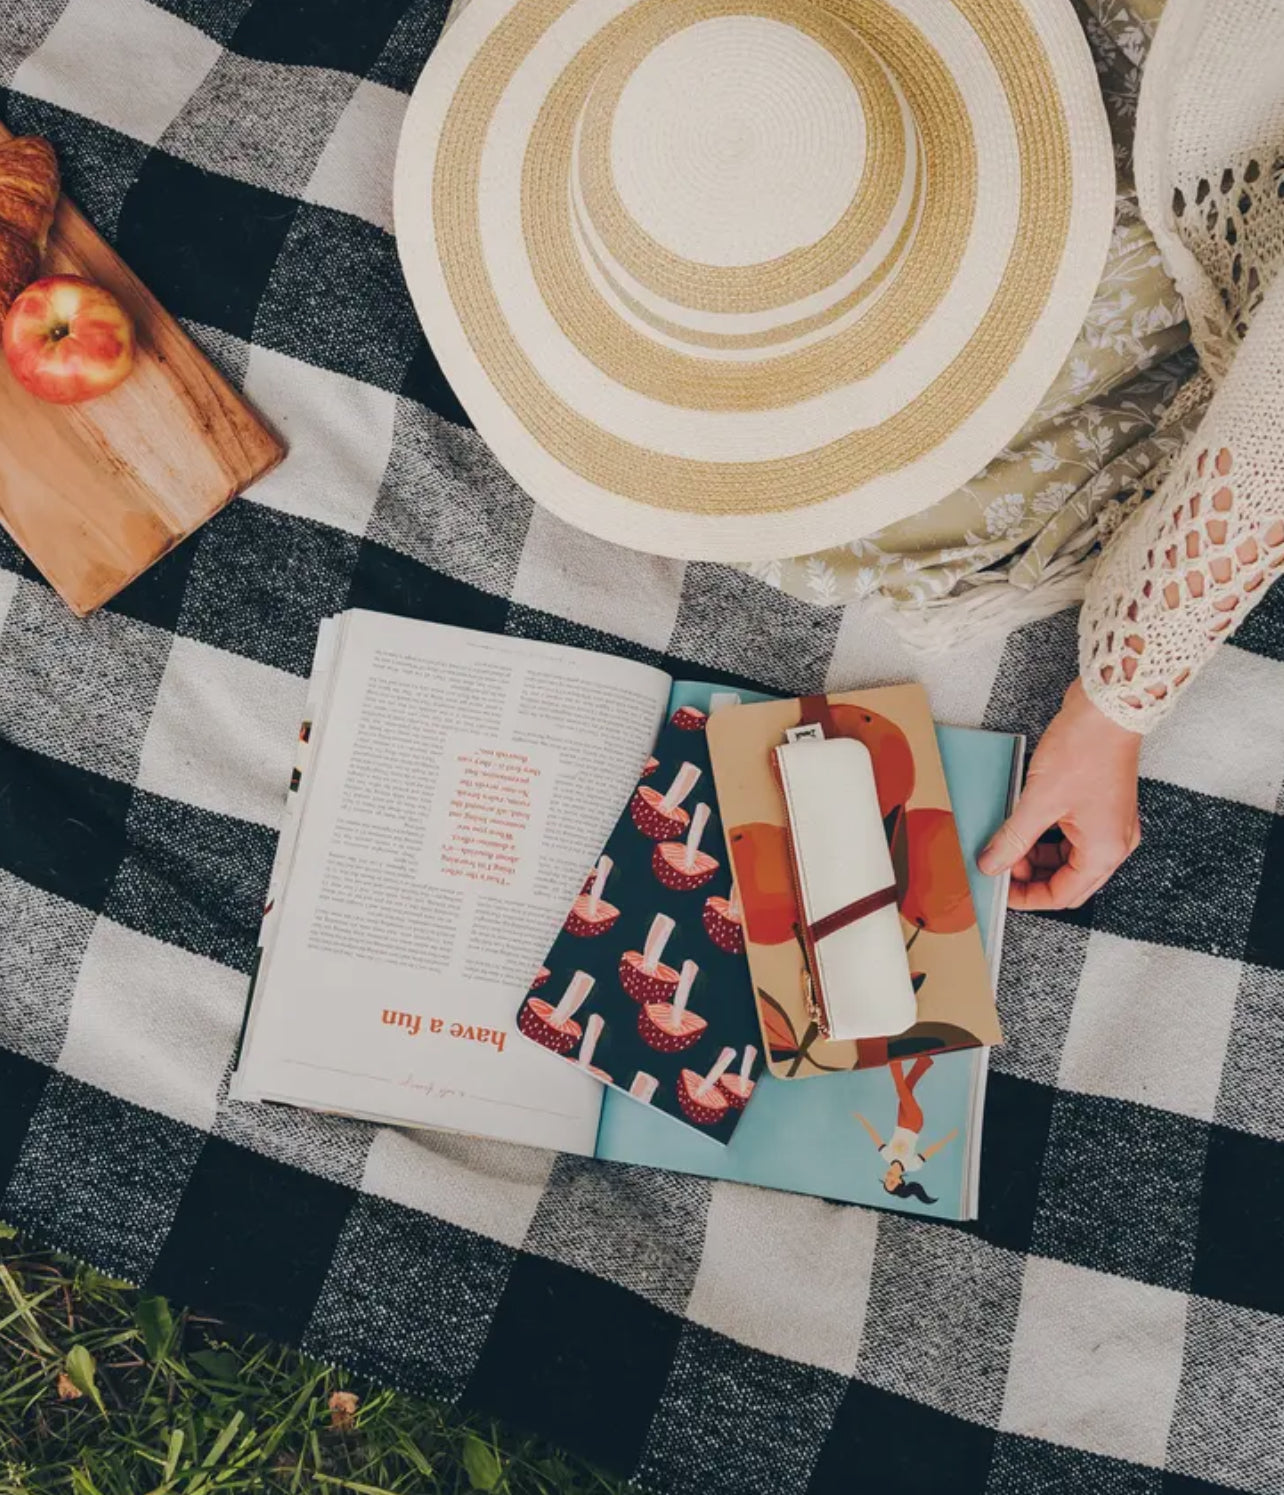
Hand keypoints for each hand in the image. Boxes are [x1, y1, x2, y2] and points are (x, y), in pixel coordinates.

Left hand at [977, 677, 1141, 909]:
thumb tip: (992, 864)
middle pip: (1067, 879)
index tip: (1000, 890)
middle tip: (999, 864)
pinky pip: (1070, 833)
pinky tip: (1023, 824)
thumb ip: (1013, 839)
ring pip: (1067, 856)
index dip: (1028, 898)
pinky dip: (1046, 835)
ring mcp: (1108, 822)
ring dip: (1036, 854)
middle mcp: (1113, 842)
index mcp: (1104, 852)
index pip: (1063, 895)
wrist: (1108, 708)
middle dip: (1031, 876)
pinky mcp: (1100, 803)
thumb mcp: (1039, 801)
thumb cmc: (1086, 750)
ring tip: (1006, 842)